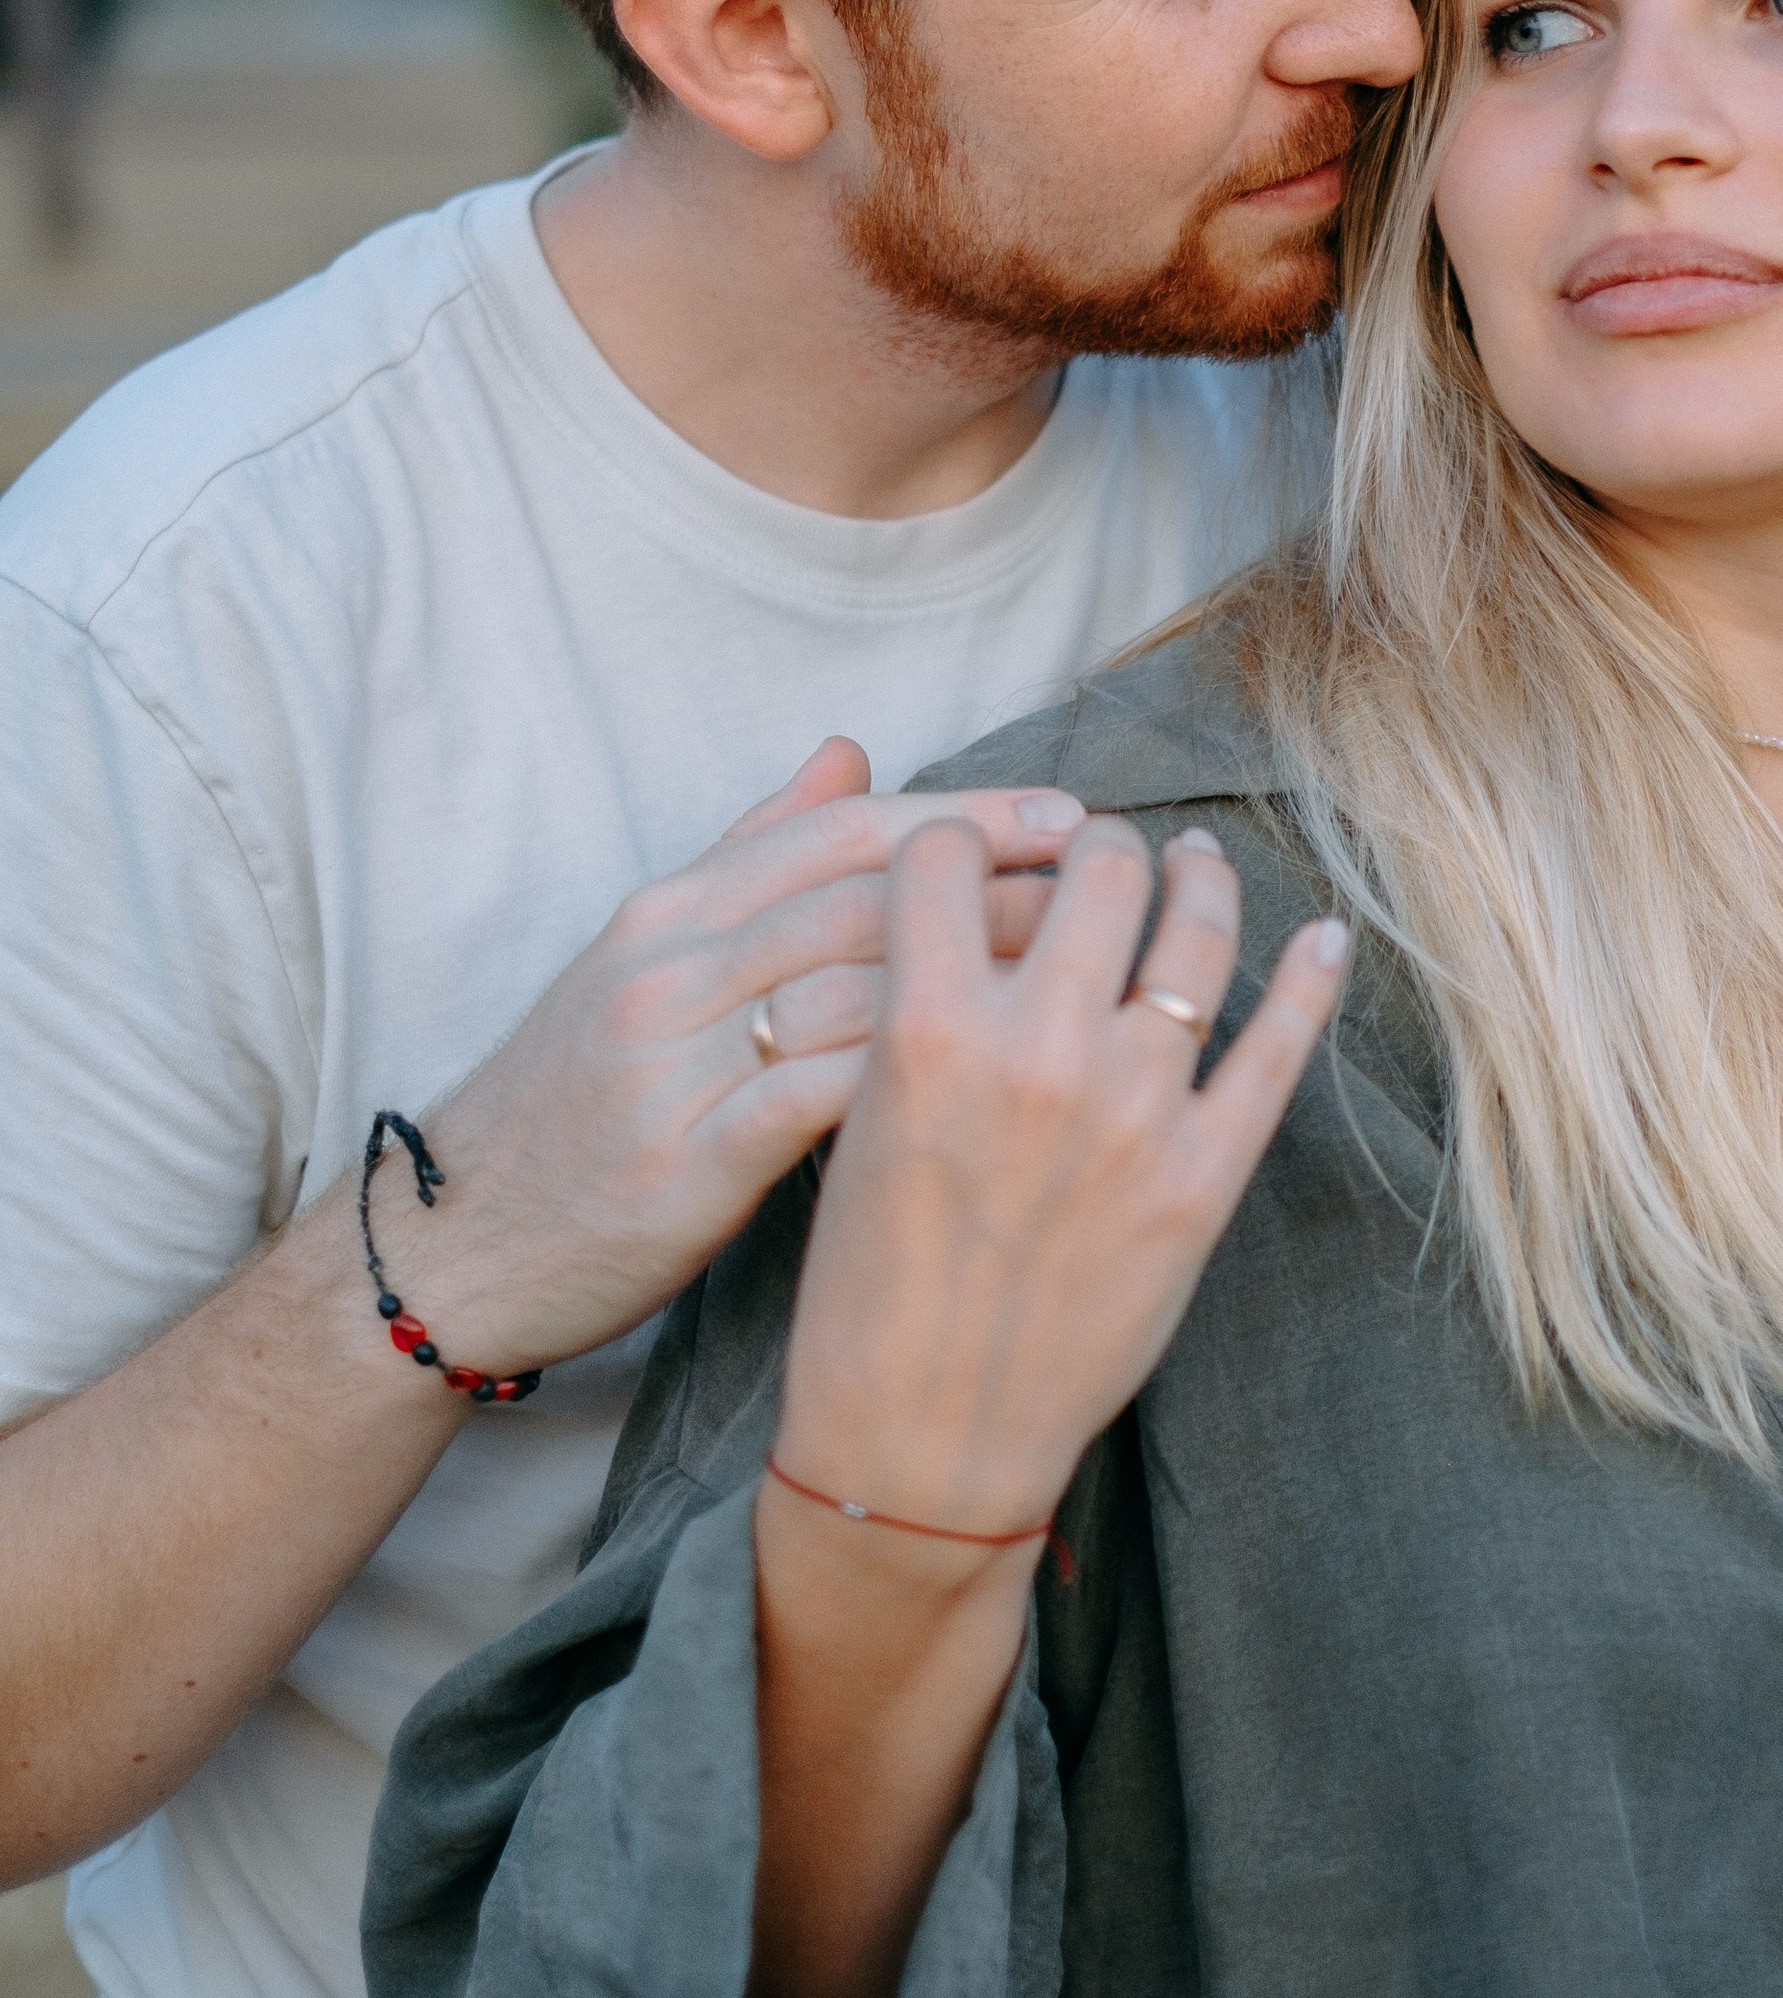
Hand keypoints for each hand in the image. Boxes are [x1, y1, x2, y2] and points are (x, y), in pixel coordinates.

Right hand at [364, 743, 1086, 1377]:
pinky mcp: (680, 1166)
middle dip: (998, 886)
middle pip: (862, 900)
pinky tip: (1002, 1089)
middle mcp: (667, 970)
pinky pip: (814, 1103)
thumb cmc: (572, 1103)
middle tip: (1116, 886)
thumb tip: (848, 750)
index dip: (964, 816)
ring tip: (1088, 983)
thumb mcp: (645, 959)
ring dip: (982, 982)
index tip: (1072, 818)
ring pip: (851, 991)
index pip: (841, 833)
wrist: (452, 1247)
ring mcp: (668, 1067)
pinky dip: (911, 1085)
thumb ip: (752, 854)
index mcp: (668, 911)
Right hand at [774, 814, 1348, 1531]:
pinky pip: (1278, 1047)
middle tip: (1100, 857)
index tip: (987, 855)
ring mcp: (1135, 1108)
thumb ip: (916, 1016)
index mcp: (927, 1028)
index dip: (966, 840)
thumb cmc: (865, 1295)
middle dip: (1094, 846)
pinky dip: (1311, 979)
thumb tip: (974, 930)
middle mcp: (1039, 1047)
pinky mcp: (1203, 1175)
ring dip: (1199, 880)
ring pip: (1195, 933)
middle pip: (1095, 869)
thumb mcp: (859, 1125)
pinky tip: (1325, 938)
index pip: (952, 855)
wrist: (922, 1445)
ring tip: (1197, 865)